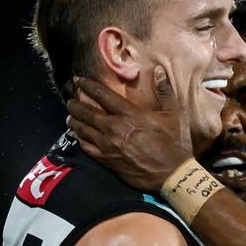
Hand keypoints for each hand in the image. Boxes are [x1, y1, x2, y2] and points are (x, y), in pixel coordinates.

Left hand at [66, 69, 193, 190]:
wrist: (173, 175)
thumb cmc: (175, 144)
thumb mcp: (175, 114)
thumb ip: (164, 90)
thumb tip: (158, 70)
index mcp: (130, 114)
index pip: (102, 95)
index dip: (88, 85)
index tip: (79, 80)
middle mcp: (115, 128)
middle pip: (87, 112)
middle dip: (75, 105)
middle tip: (70, 101)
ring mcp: (109, 146)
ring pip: (83, 130)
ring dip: (74, 122)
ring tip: (70, 117)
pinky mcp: (108, 161)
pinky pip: (87, 148)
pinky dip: (79, 140)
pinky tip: (76, 137)